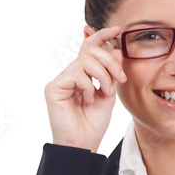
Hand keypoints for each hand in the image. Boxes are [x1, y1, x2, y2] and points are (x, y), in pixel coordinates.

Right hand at [44, 25, 126, 151]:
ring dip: (103, 76)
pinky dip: (89, 86)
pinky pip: (76, 74)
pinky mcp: (54, 88)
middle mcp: (69, 74)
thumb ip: (111, 73)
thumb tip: (115, 49)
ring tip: (106, 94)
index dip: (101, 36)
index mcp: (81, 75)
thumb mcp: (108, 95)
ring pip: (85, 61)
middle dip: (110, 62)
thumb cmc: (93, 124)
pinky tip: (89, 100)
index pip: (89, 48)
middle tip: (120, 78)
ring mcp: (60, 80)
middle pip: (90, 51)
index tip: (117, 30)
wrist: (84, 144)